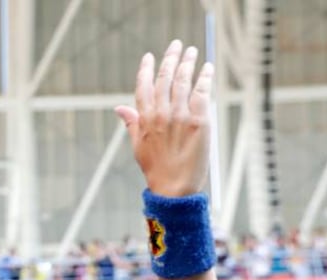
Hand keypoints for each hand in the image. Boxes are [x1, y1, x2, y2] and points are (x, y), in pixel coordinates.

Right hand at [115, 39, 212, 196]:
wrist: (174, 187)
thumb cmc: (156, 169)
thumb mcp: (138, 146)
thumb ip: (131, 123)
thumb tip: (119, 109)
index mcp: (144, 119)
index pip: (143, 86)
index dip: (146, 68)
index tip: (149, 56)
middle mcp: (161, 114)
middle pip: (164, 78)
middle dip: (170, 58)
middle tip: (176, 45)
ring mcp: (180, 116)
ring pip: (183, 81)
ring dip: (188, 63)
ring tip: (192, 51)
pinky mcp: (199, 120)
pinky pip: (202, 92)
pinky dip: (205, 77)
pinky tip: (207, 68)